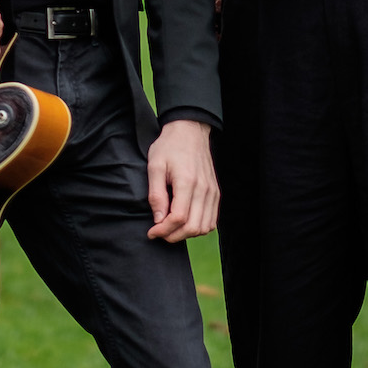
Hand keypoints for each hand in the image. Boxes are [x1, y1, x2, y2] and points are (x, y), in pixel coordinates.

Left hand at [145, 119, 219, 241]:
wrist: (190, 131)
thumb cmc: (169, 146)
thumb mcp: (155, 166)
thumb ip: (156, 194)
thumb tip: (158, 219)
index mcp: (187, 182)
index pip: (178, 218)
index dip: (163, 230)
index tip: (151, 231)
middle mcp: (203, 189)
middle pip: (192, 227)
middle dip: (173, 236)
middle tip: (159, 232)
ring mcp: (212, 192)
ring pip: (204, 227)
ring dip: (186, 234)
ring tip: (171, 229)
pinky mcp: (215, 193)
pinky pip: (211, 220)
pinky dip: (198, 228)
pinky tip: (185, 223)